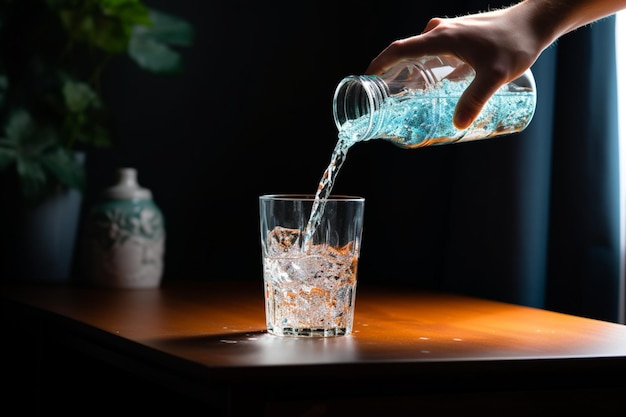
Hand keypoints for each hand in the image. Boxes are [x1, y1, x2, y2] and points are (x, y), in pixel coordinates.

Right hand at [366, 5, 543, 128]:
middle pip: (407, 52)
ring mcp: (451, 31)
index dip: (379, 64)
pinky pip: (435, 51)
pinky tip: (437, 84)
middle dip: (393, 73)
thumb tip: (458, 125)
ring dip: (411, 71)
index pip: (399, 49)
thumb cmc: (515, 43)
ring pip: (421, 52)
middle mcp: (441, 31)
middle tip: (388, 98)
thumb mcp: (495, 75)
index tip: (366, 79)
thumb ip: (475, 99)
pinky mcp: (461, 36)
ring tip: (409, 95)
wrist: (535, 22)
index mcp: (441, 37)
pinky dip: (428, 66)